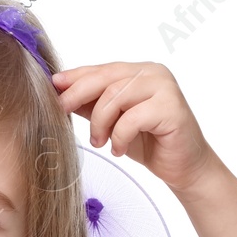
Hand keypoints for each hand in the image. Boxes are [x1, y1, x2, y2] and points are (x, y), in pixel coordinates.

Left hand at [52, 61, 216, 193]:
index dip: (74, 77)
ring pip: (115, 97)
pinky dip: (119, 136)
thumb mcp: (111, 120)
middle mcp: (153, 73)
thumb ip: (91, 103)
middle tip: (61, 111)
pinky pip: (132, 118)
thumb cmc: (148, 142)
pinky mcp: (172, 108)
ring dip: (100, 123)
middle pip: (105, 78)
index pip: (101, 69)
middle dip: (78, 94)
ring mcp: (165, 88)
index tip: (52, 87)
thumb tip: (58, 91)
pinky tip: (118, 149)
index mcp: (139, 71)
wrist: (183, 167)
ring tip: (100, 141)